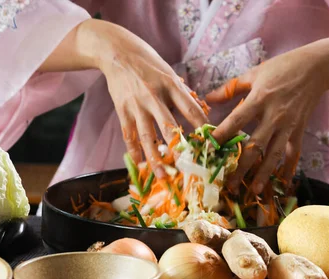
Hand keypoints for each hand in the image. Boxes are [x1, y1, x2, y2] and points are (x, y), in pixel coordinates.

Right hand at [91, 21, 208, 177]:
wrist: (117, 52)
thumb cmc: (150, 64)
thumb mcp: (170, 74)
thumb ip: (184, 95)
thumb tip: (202, 114)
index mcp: (171, 85)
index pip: (191, 110)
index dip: (202, 128)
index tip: (211, 145)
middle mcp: (154, 96)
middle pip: (169, 126)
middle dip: (179, 149)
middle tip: (189, 168)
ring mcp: (137, 105)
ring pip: (147, 136)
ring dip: (156, 158)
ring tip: (163, 176)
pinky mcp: (122, 110)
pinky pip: (129, 135)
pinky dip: (135, 152)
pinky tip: (140, 165)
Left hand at [206, 45, 327, 193]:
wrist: (315, 68)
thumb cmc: (281, 68)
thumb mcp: (253, 73)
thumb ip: (230, 88)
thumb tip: (207, 99)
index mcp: (259, 99)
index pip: (237, 120)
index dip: (223, 135)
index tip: (209, 149)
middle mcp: (274, 116)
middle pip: (255, 145)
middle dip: (242, 166)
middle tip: (230, 184)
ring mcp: (288, 126)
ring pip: (274, 154)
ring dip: (264, 174)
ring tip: (253, 190)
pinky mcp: (299, 130)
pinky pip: (293, 153)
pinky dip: (289, 169)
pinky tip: (282, 183)